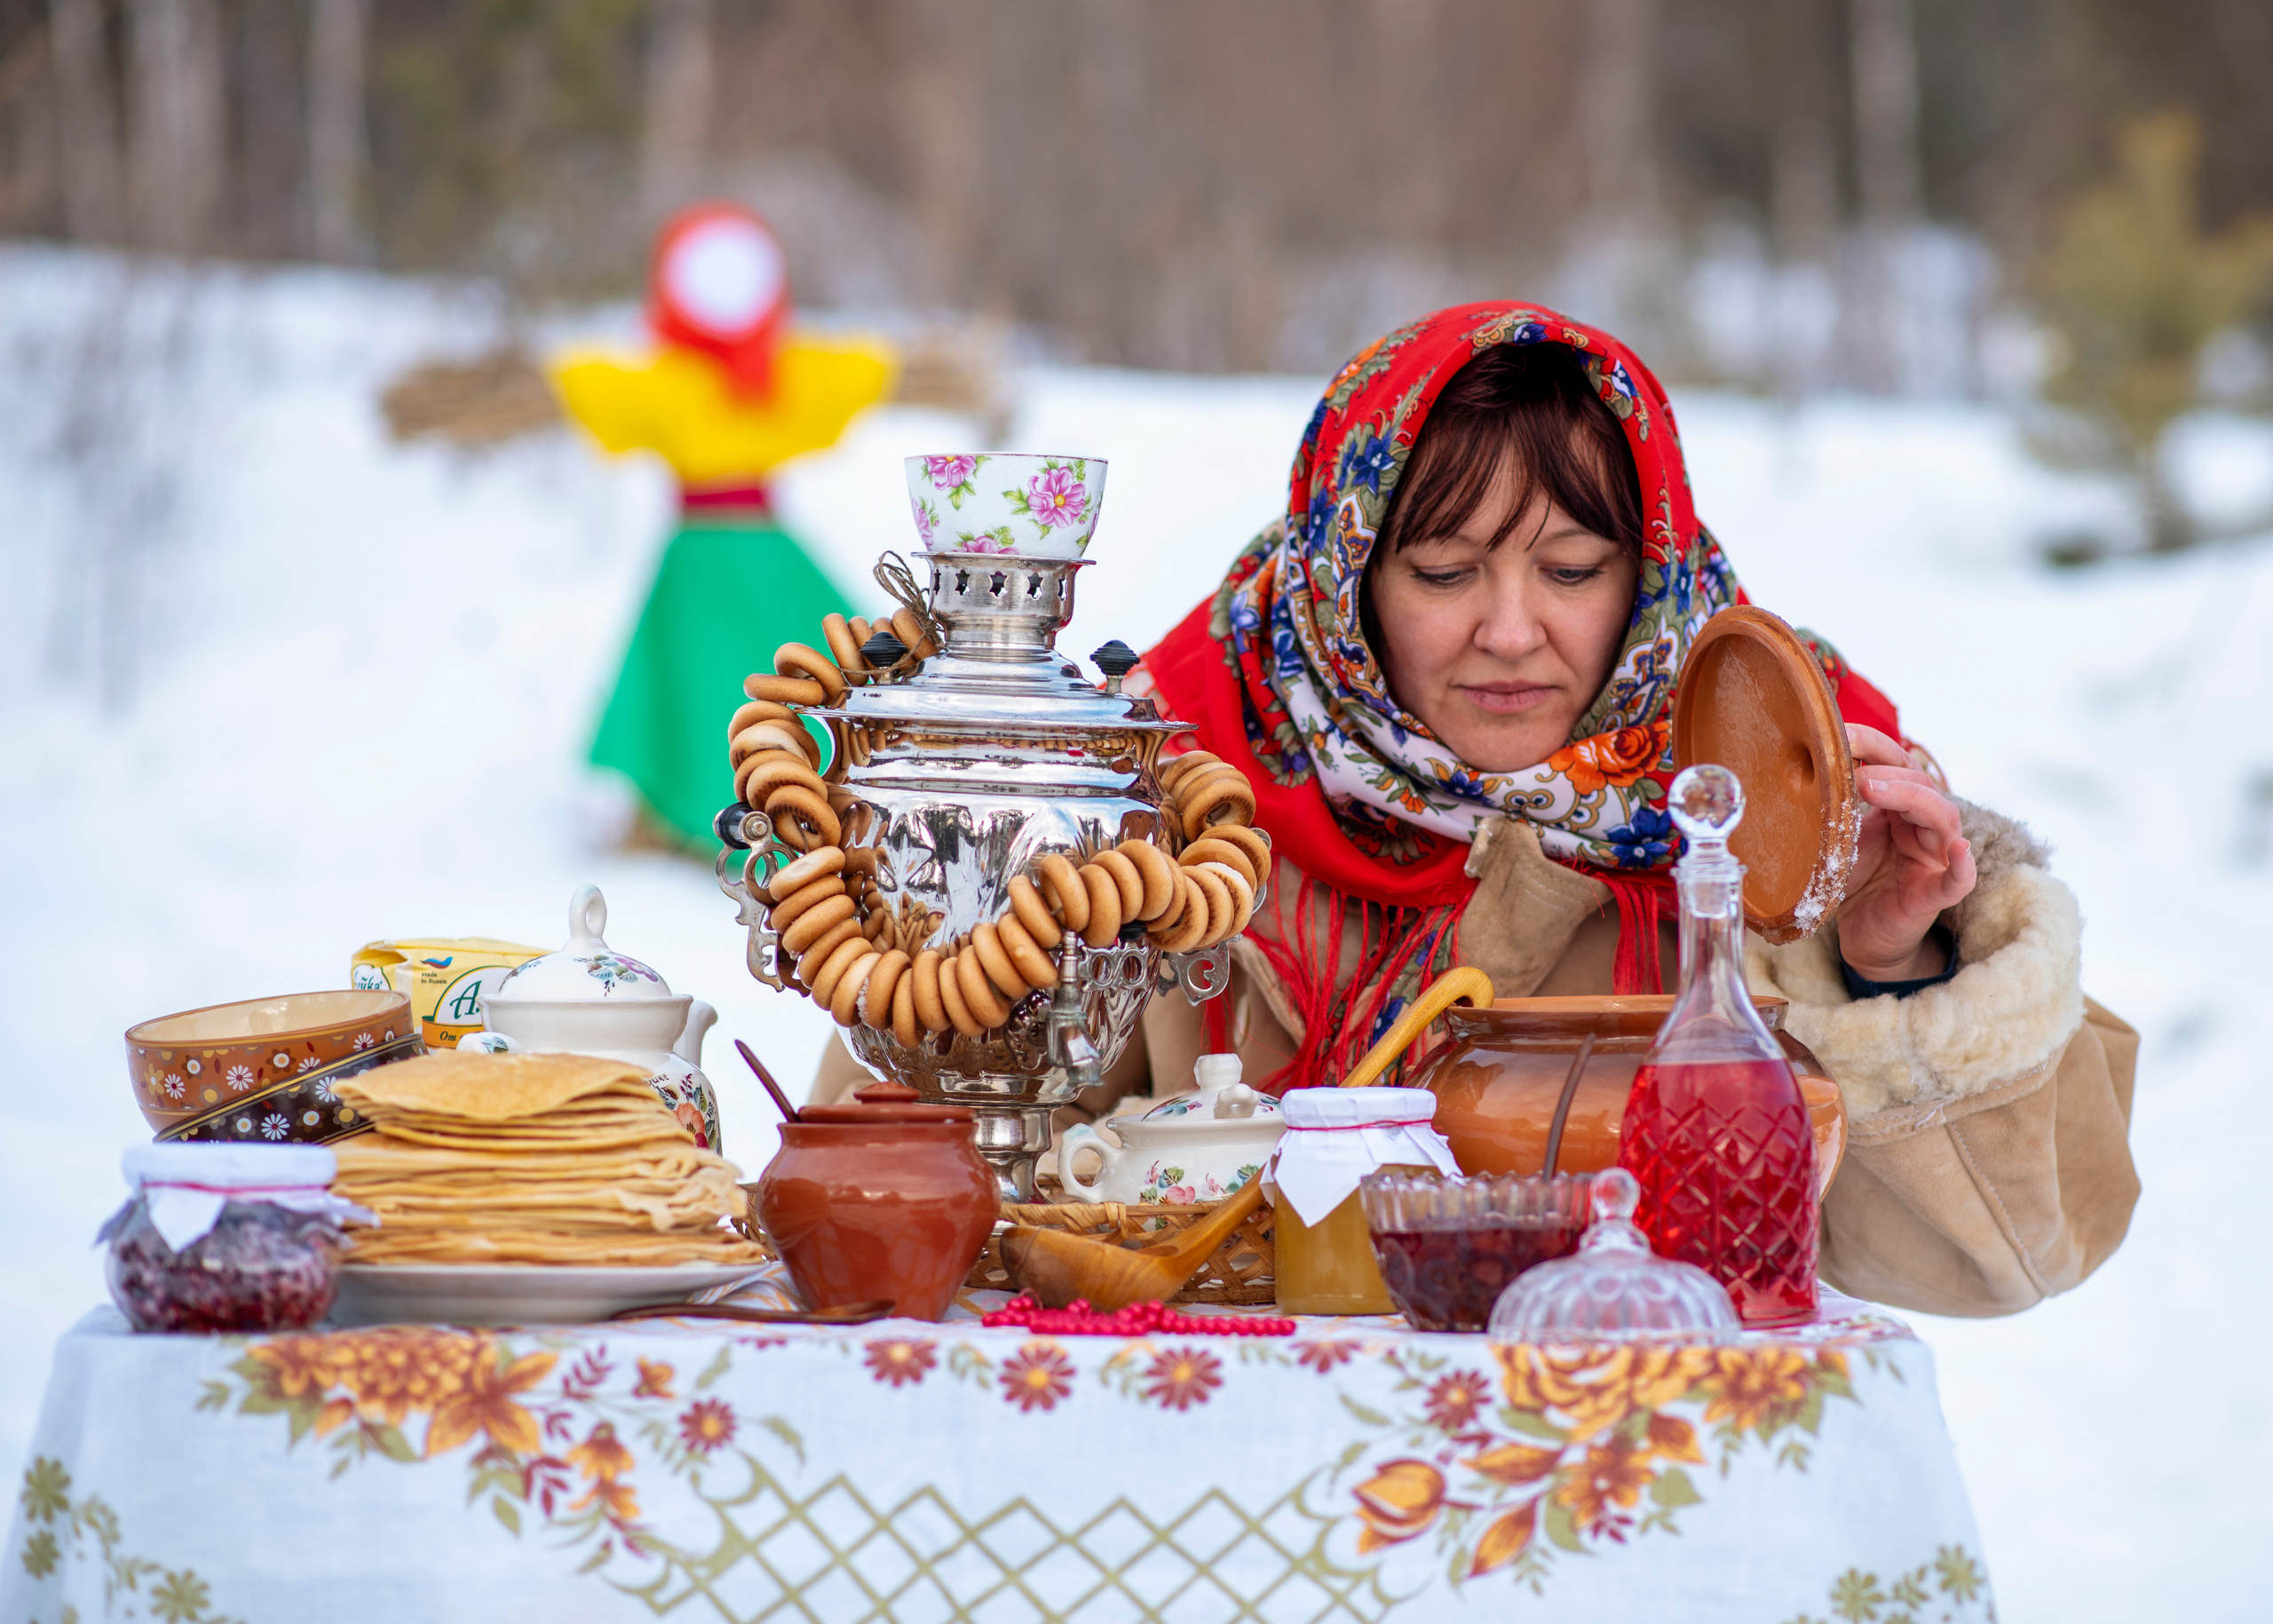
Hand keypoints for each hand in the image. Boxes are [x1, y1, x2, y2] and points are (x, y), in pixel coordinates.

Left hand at [1836, 725, 1975, 981]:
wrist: (1862, 935)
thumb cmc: (1852, 882)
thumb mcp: (1836, 838)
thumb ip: (1829, 807)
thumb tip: (1797, 767)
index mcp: (1899, 808)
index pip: (1897, 765)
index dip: (1873, 745)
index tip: (1841, 733)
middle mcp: (1922, 827)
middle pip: (1921, 784)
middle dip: (1887, 768)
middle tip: (1852, 760)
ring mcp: (1934, 859)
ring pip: (1943, 818)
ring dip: (1911, 798)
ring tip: (1873, 786)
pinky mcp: (1934, 895)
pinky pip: (1959, 880)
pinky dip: (1964, 867)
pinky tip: (1961, 850)